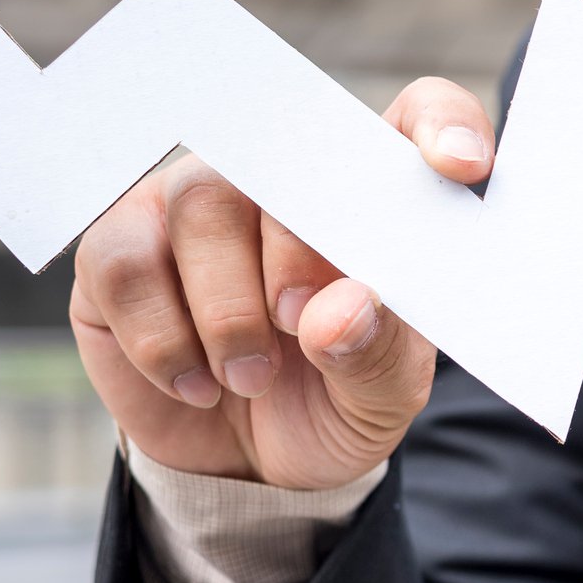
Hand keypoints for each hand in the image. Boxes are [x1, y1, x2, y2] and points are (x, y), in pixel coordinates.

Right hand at [70, 79, 498, 488]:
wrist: (248, 465)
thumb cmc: (334, 402)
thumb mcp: (379, 398)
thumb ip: (376, 355)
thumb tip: (340, 310)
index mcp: (375, 200)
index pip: (419, 117)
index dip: (444, 123)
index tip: (462, 167)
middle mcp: (283, 180)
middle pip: (286, 158)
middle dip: (300, 250)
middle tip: (302, 325)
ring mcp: (194, 204)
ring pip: (200, 203)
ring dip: (228, 309)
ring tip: (251, 377)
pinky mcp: (119, 245)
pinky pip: (123, 260)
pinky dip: (163, 337)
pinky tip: (197, 383)